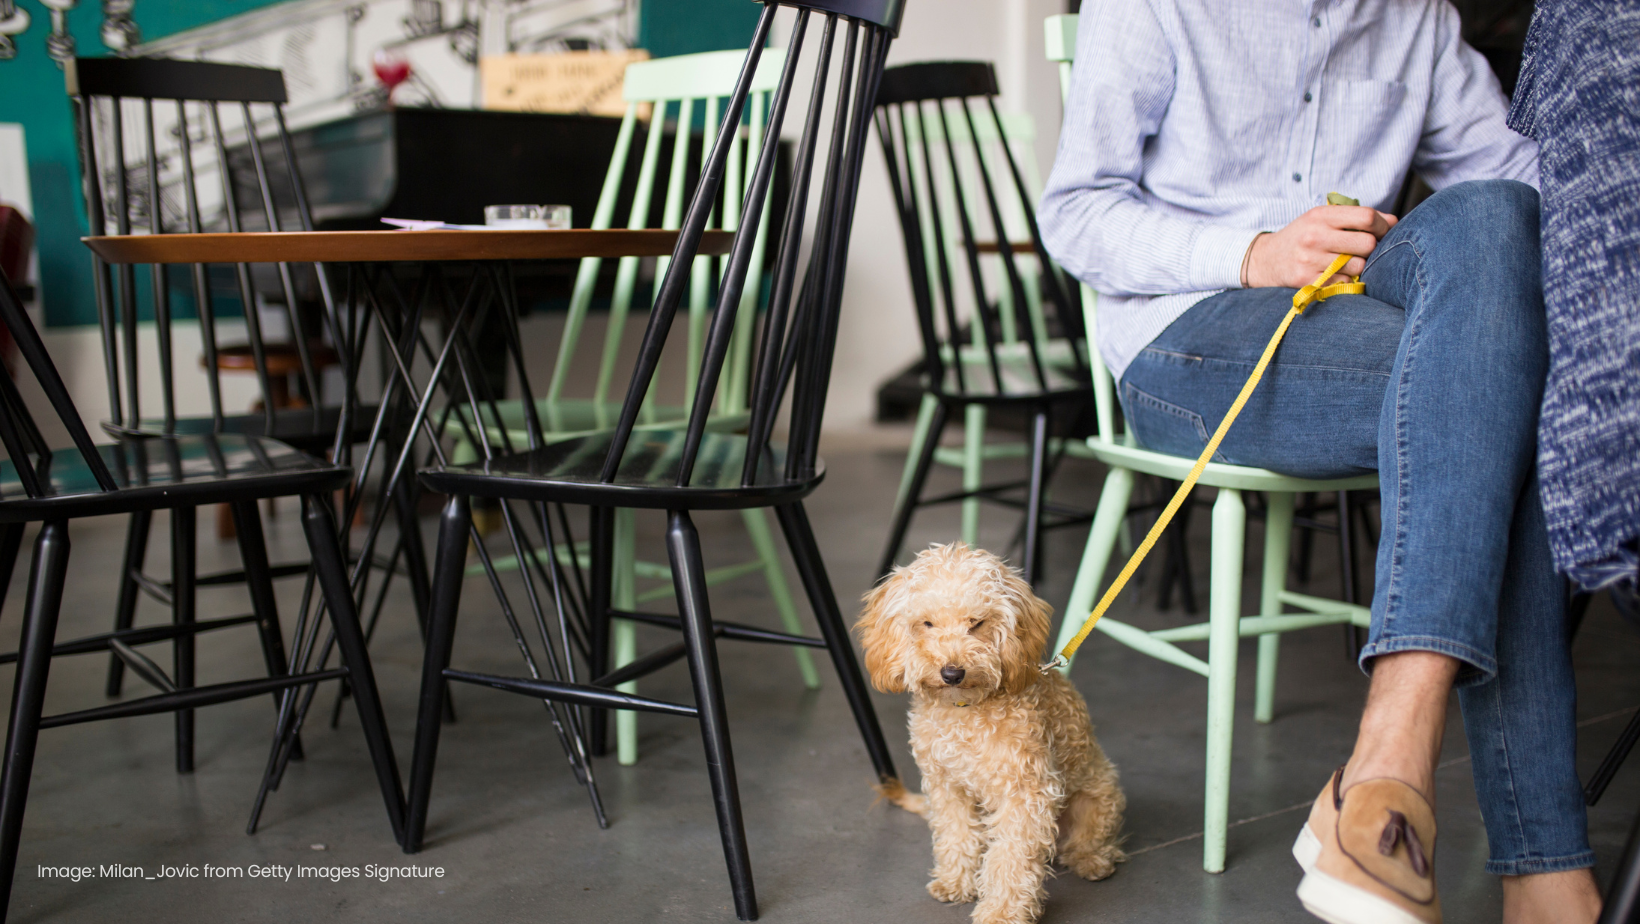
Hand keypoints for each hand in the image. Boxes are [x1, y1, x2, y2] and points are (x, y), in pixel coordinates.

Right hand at [1244, 205, 1397, 288]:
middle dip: (1373, 249)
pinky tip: (1336, 275)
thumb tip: (1395, 222)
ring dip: (1359, 266)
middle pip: (1367, 244)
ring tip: (1349, 263)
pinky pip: (1344, 283)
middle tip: (1365, 251)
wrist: (1266, 260)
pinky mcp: (1306, 281)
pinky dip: (1345, 280)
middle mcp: (1314, 236)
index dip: (1383, 225)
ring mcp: (1309, 260)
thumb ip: (1355, 217)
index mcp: (1320, 215)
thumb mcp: (1321, 218)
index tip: (1384, 232)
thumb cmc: (1302, 237)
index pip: (1367, 217)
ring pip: (1358, 266)